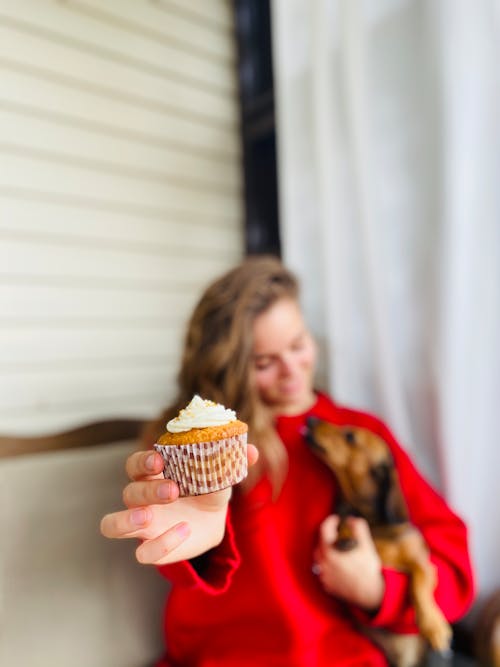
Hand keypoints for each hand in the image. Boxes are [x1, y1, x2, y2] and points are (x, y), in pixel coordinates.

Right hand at [100, 445, 258, 565]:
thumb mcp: (221, 473)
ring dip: (127, 520)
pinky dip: (161, 544)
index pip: (134, 464)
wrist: (212, 520)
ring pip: (112, 524)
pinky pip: (142, 552)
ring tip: (148, 517)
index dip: (142, 462)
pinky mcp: (151, 548)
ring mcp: (143, 525)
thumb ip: (233, 460)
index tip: (159, 460)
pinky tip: (183, 532)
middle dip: (148, 491)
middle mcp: (141, 498)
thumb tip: (252, 451)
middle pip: (128, 492)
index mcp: (153, 474)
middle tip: (173, 490)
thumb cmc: (208, 487)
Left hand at [313, 515, 383, 611]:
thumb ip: (358, 528)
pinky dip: (328, 565)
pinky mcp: (327, 585)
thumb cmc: (368, 570)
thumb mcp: (366, 545)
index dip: (330, 521)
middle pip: (319, 544)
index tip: (336, 519)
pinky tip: (338, 564)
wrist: (370, 595)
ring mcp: (324, 575)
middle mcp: (323, 563)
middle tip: (337, 534)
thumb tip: (352, 519)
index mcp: (330, 552)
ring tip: (337, 549)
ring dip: (326, 551)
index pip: (324, 529)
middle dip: (327, 536)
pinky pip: (322, 571)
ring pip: (319, 558)